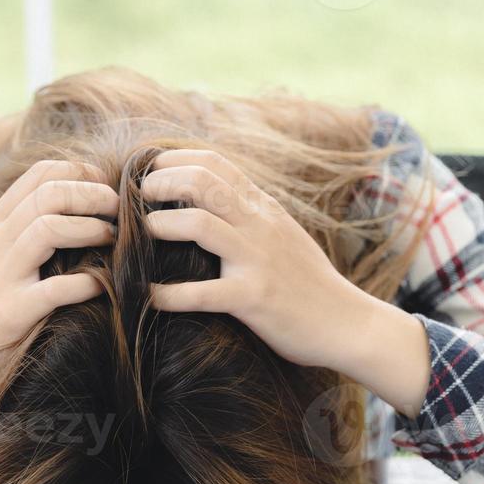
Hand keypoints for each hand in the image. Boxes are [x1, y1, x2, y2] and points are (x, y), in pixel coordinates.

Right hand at [0, 161, 115, 437]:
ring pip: (49, 228)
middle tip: (118, 208)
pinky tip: (101, 284)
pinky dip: (87, 283)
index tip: (104, 184)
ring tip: (112, 238)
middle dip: (92, 195)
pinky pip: (58, 288)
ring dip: (91, 228)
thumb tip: (78, 205)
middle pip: (49, 195)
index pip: (38, 175)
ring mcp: (1, 275)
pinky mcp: (12, 311)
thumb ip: (23, 228)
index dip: (79, 172)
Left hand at [142, 150, 431, 416]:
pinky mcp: (254, 298)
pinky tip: (151, 298)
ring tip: (140, 235)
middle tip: (134, 199)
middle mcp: (260, 225)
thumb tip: (210, 203)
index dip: (174, 160)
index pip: (215, 163)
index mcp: (264, 208)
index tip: (147, 172)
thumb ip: (250, 216)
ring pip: (200, 223)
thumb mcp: (283, 235)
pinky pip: (203, 292)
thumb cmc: (310, 284)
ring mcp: (257, 260)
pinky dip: (170, 294)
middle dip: (159, 184)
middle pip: (202, 182)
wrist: (348, 323)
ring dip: (160, 225)